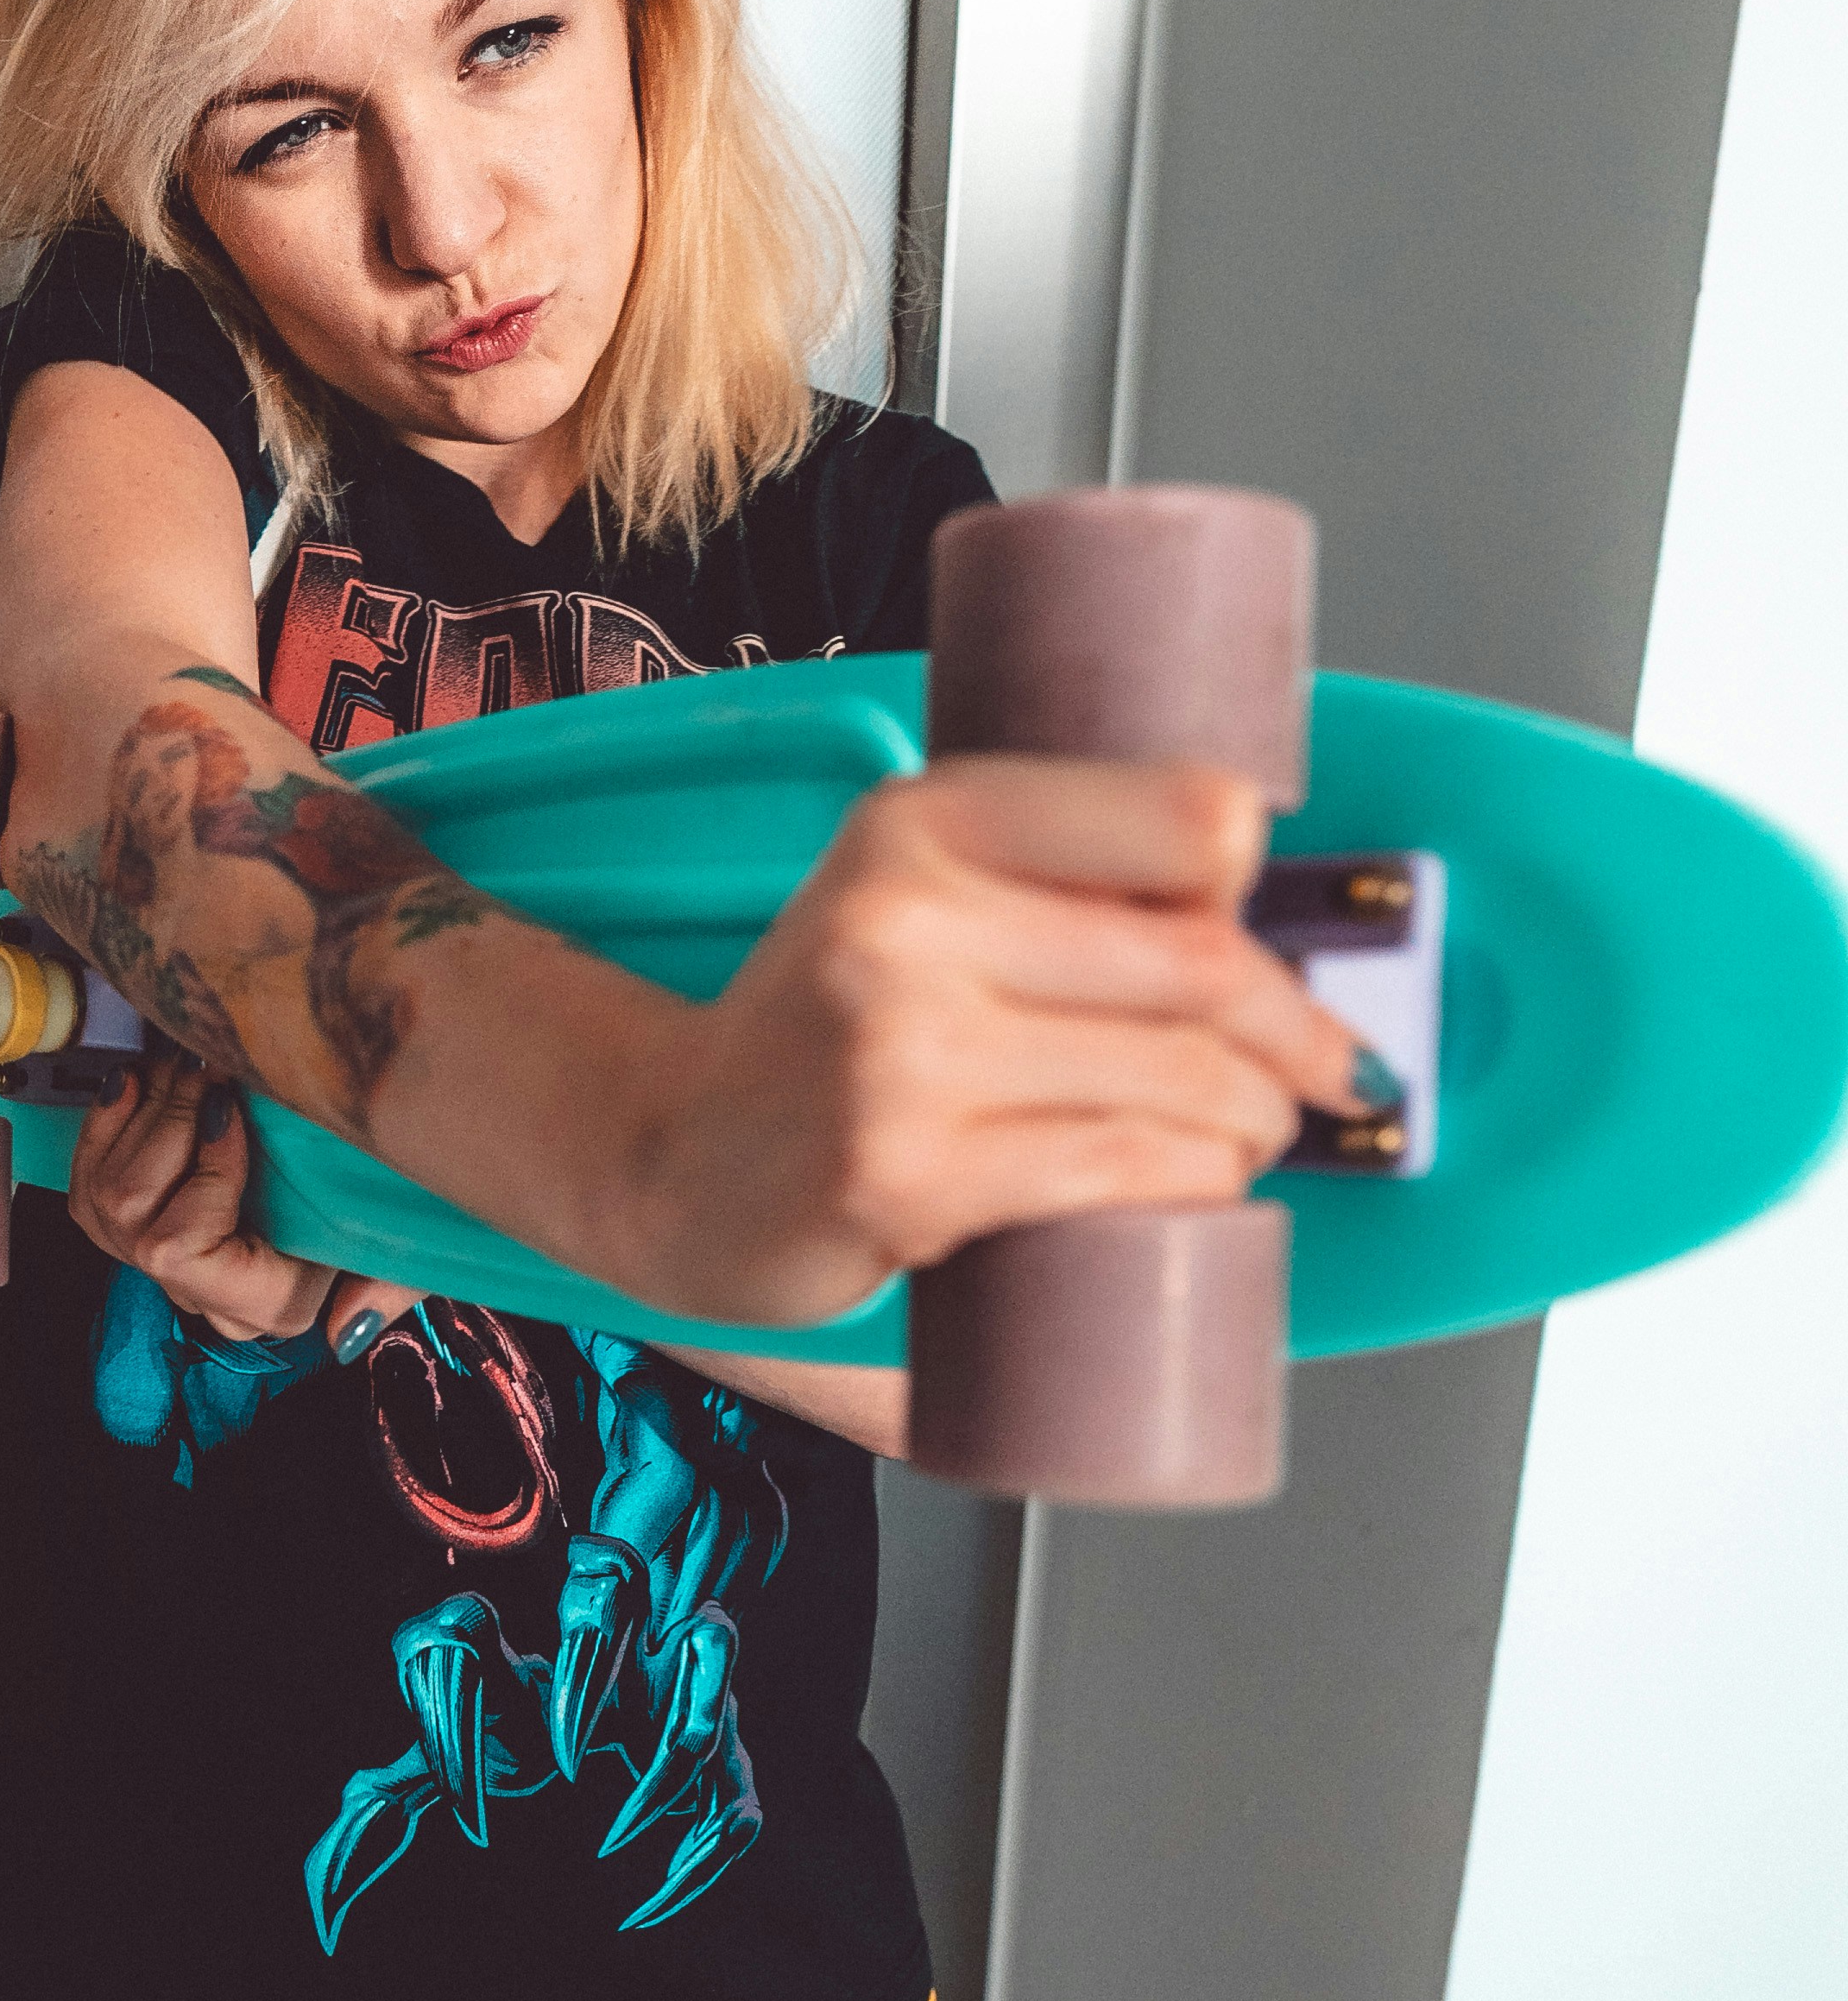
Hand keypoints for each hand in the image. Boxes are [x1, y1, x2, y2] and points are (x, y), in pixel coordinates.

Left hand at [68, 1047, 417, 1356]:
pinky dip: (105, 1125)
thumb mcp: (411, 1246)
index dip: (197, 1174)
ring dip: (141, 1115)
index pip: (183, 1251)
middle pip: (134, 1214)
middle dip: (167, 1122)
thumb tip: (342, 1335)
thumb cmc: (395, 1205)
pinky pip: (87, 1185)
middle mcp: (203, 1293)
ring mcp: (163, 1264)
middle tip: (207, 1062)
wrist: (367, 1177)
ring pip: (105, 1196)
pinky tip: (137, 1081)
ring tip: (185, 1064)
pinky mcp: (134, 1229)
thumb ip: (385, 1290)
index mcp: (265, 1301)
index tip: (229, 1111)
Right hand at [616, 757, 1367, 1329]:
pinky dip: (1197, 1184)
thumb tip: (1252, 914)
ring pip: (1182, 1078)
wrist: (673, 1155)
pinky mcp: (908, 1173)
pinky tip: (1196, 1185)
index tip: (1269, 936)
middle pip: (1204, 963)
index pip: (1184, 816)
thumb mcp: (916, 901)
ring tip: (1252, 1135)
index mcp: (928, 818)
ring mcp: (903, 1050)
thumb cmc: (826, 1033)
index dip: (1253, 887)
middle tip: (1327, 1072)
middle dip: (1300, 1033)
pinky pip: (1124, 1169)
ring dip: (1259, 1122)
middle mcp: (910, 914)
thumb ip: (1048, 880)